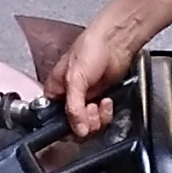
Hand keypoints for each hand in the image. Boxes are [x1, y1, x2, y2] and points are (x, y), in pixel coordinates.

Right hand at [43, 9, 143, 134]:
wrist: (116, 41)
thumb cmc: (91, 48)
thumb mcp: (75, 78)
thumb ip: (74, 106)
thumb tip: (77, 130)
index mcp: (55, 91)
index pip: (55, 119)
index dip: (67, 126)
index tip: (78, 124)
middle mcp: (68, 97)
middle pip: (73, 126)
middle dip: (85, 122)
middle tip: (91, 110)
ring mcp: (85, 99)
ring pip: (89, 125)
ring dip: (97, 118)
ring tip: (100, 104)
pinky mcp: (101, 99)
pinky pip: (102, 118)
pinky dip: (106, 113)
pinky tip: (107, 101)